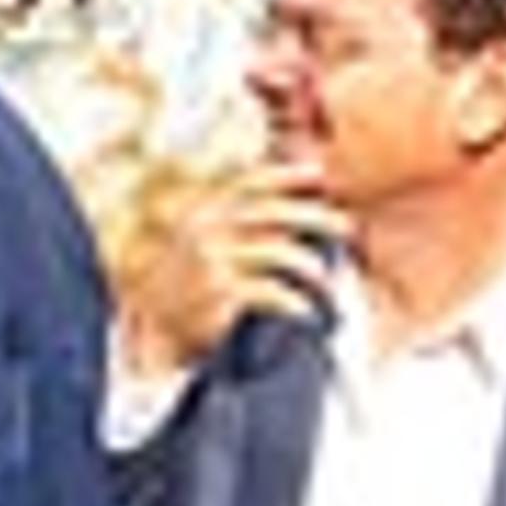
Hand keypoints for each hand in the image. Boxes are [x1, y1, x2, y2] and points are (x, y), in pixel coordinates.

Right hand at [110, 159, 346, 378]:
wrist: (157, 332)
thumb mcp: (204, 247)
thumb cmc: (189, 290)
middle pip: (273, 213)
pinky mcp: (219, 294)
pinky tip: (306, 312)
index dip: (286, 175)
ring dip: (313, 269)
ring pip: (280, 253)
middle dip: (317, 217)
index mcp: (204, 213)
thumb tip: (293, 214)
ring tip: (327, 284)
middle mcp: (207, 230)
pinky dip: (295, 303)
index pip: (250, 183)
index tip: (320, 174)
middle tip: (348, 227)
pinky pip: (272, 292)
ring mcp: (212, 261)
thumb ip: (239, 226)